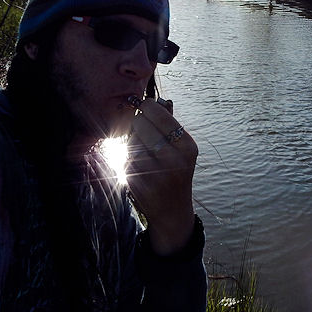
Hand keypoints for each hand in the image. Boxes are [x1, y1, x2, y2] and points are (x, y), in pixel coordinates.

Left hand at [125, 98, 196, 254]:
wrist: (172, 211)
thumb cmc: (176, 172)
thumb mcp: (182, 150)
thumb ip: (171, 124)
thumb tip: (160, 100)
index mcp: (187, 147)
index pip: (158, 114)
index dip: (148, 107)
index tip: (146, 108)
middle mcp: (173, 159)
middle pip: (140, 124)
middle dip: (139, 123)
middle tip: (144, 130)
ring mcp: (153, 172)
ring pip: (130, 140)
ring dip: (133, 141)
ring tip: (145, 151)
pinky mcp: (136, 182)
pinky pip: (124, 157)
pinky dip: (128, 157)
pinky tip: (139, 166)